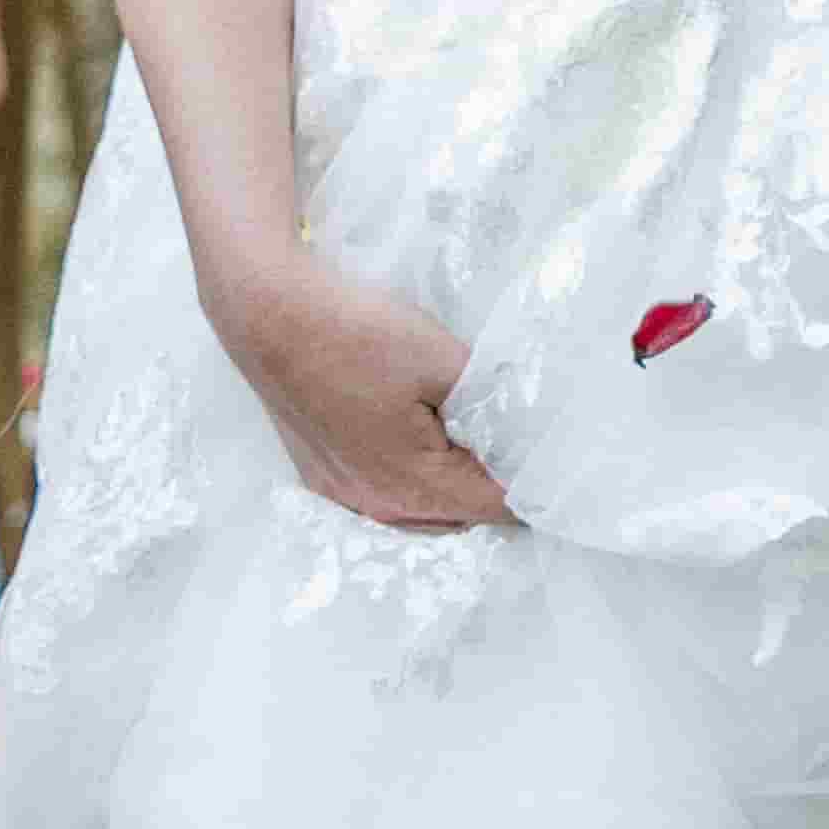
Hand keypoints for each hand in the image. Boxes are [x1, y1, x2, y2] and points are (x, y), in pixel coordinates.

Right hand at [200, 239, 508, 534]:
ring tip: (484, 442)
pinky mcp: (322, 476)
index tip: (560, 458)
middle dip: (497, 485)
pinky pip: (387, 496)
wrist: (268, 314)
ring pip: (424, 509)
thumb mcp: (442, 358)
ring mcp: (344, 494)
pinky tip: (428, 444)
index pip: (498, 507)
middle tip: (527, 442)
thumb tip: (528, 428)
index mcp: (414, 485)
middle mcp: (377, 505)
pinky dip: (417, 480)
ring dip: (456, 485)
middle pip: (462, 514)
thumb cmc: (355, 333)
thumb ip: (493, 399)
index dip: (534, 484)